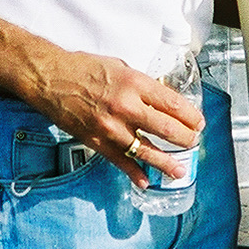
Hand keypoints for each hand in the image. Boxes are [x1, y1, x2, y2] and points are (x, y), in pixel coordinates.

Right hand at [32, 51, 204, 188]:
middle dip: (185, 139)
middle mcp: (126, 106)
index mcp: (135, 83)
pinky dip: (134, 173)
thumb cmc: (84, 68)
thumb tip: (161, 99)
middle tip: (193, 142)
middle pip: (166, 128)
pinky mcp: (96, 141)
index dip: (191, 116)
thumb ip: (141, 85)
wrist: (51, 78)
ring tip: (180, 170)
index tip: (198, 122)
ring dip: (167, 162)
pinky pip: (120, 161)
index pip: (173, 104)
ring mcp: (111, 127)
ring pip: (147, 150)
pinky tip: (146, 181)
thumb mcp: (121, 67)